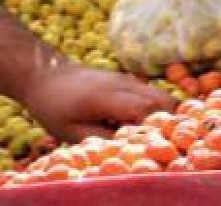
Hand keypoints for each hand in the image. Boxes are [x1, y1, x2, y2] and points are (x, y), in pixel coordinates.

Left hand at [22, 62, 174, 142]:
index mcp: (107, 98)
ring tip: (153, 133)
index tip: (153, 144)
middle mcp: (125, 85)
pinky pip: (153, 93)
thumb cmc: (54, 108)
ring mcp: (130, 80)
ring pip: (163, 95)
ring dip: (164, 115)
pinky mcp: (130, 80)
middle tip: (162, 141)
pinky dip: (156, 108)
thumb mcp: (70, 131)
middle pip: (163, 100)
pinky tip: (141, 122)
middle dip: (169, 122)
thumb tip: (129, 148)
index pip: (146, 109)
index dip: (155, 127)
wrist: (48, 74)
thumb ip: (101, 139)